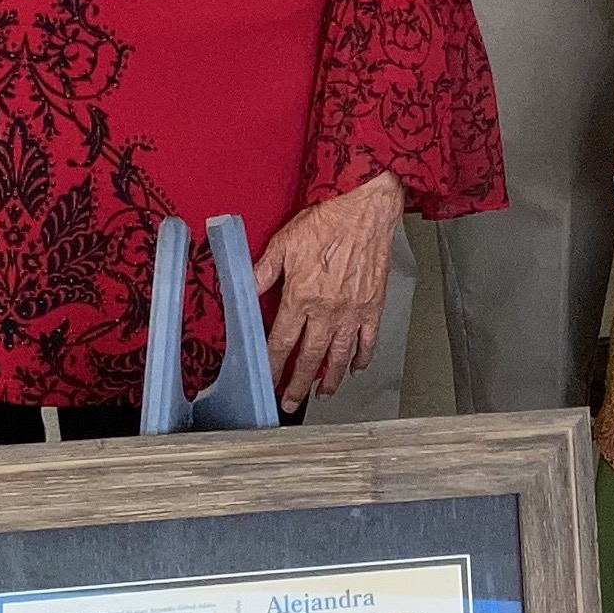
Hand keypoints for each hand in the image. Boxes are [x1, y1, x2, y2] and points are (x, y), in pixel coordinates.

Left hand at [252, 171, 401, 405]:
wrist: (364, 209)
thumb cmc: (326, 222)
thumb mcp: (283, 244)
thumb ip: (261, 273)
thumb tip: (240, 290)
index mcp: (301, 298)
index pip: (281, 344)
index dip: (273, 368)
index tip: (268, 383)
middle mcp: (327, 311)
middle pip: (309, 359)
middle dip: (298, 385)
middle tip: (291, 403)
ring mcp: (352, 312)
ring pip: (339, 356)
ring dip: (329, 379)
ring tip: (322, 393)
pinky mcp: (373, 307)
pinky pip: (368, 341)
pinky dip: (361, 358)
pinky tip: (355, 368)